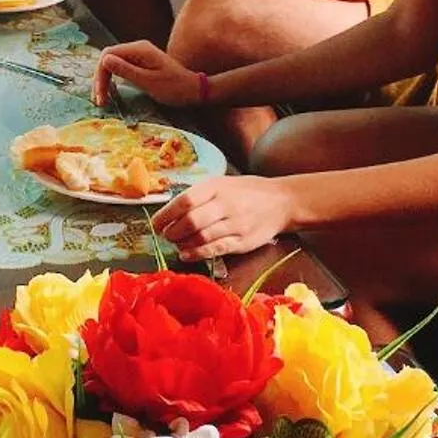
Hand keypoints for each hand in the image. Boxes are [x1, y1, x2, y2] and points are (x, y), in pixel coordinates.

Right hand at [93, 40, 199, 108]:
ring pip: (113, 63)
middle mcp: (137, 48)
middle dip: (101, 79)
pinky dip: (114, 80)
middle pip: (108, 58)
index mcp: (139, 50)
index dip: (100, 74)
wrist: (194, 89)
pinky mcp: (141, 62)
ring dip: (105, 80)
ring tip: (102, 100)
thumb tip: (104, 60)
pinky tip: (111, 92)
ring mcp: (139, 54)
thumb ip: (126, 70)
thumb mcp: (148, 82)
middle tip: (100, 101)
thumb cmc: (174, 87)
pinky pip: (121, 67)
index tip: (101, 95)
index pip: (108, 55)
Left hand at [152, 176, 290, 259]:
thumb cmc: (246, 191)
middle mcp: (226, 204)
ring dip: (182, 243)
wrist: (282, 201)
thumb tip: (170, 211)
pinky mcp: (242, 242)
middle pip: (191, 221)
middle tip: (166, 235)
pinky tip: (187, 254)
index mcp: (217, 187)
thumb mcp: (222, 183)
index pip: (185, 201)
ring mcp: (235, 224)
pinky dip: (197, 253)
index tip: (156, 223)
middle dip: (172, 231)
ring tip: (176, 244)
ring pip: (202, 237)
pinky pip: (215, 249)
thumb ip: (199, 195)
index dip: (166, 214)